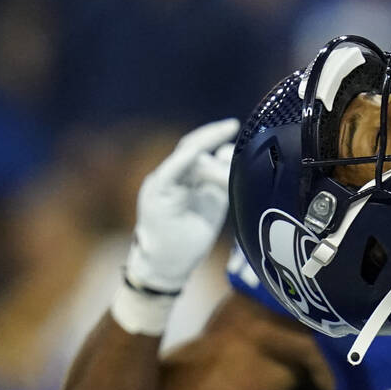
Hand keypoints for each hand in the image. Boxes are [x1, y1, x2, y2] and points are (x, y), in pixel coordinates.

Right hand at [125, 119, 238, 292]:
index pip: (198, 147)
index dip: (215, 135)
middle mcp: (170, 176)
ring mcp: (161, 184)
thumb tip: (229, 151)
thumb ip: (221, 178)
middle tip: (233, 128)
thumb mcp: (213, 202)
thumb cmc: (191, 234)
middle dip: (212, 136)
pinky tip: (196, 154)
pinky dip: (183, 162)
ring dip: (212, 166)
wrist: (168, 264)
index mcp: (184, 176)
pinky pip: (170, 173)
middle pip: (192, 148)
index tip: (234, 125)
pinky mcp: (156, 196)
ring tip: (229, 179)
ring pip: (187, 160)